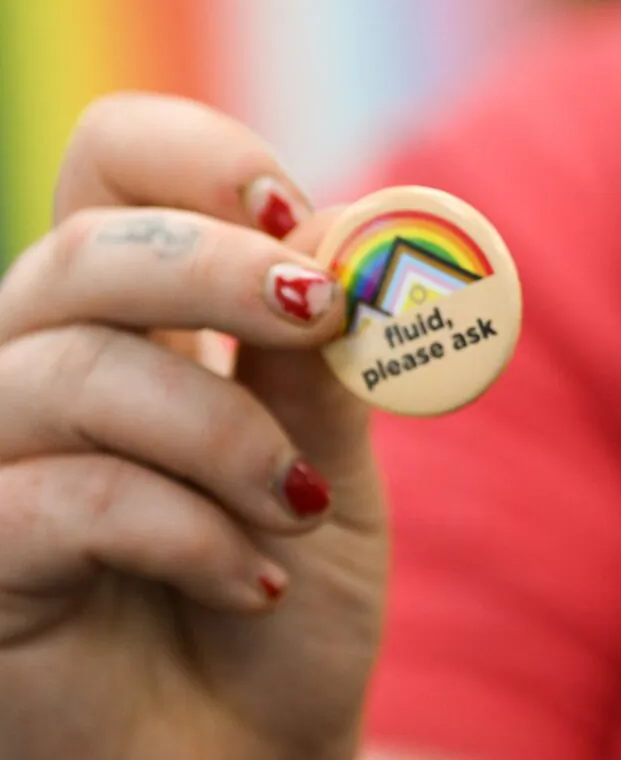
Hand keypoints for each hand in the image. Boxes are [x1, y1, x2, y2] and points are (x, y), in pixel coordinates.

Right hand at [0, 93, 387, 758]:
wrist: (262, 746)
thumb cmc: (292, 594)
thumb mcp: (331, 461)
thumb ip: (321, 361)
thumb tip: (343, 239)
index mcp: (138, 321)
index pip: (113, 169)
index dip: (195, 161)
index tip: (293, 214)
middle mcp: (48, 370)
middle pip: (88, 249)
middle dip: (220, 271)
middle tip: (319, 310)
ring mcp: (0, 460)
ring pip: (77, 372)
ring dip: (225, 434)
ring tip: (302, 507)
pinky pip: (69, 497)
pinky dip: (190, 533)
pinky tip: (253, 583)